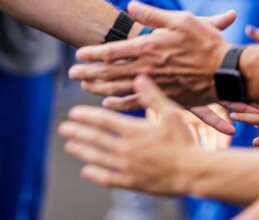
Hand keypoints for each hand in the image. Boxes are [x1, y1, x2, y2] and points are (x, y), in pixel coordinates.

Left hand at [59, 74, 206, 195]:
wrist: (195, 172)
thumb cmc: (185, 142)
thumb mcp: (172, 113)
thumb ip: (153, 96)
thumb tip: (139, 77)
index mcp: (135, 131)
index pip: (103, 120)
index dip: (86, 116)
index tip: (73, 113)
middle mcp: (127, 149)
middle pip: (95, 139)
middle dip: (77, 132)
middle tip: (63, 128)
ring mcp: (128, 167)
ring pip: (98, 158)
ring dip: (82, 151)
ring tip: (69, 146)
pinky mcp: (133, 182)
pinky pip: (109, 178)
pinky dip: (95, 175)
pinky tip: (86, 171)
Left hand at [70, 1, 234, 118]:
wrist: (228, 72)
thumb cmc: (206, 43)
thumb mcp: (181, 19)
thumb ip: (153, 14)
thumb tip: (131, 5)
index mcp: (149, 48)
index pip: (113, 52)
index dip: (93, 53)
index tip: (78, 55)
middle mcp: (149, 69)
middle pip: (111, 72)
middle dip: (89, 73)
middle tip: (71, 74)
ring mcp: (156, 85)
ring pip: (121, 89)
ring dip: (100, 88)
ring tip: (84, 86)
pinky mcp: (165, 98)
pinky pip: (137, 103)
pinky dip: (120, 103)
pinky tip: (108, 103)